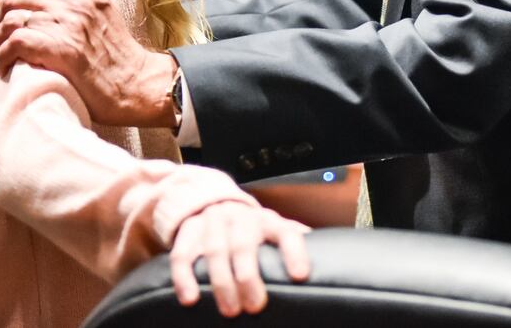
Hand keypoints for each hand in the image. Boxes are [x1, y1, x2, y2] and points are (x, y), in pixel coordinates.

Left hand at [0, 0, 175, 127]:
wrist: (136, 84)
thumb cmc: (114, 48)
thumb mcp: (99, 2)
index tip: (6, 17)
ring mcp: (70, 24)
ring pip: (12, 20)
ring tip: (1, 53)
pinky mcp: (63, 50)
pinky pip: (17, 42)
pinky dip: (5, 54)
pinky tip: (6, 63)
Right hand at [170, 202, 310, 316]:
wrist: (209, 201)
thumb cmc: (250, 228)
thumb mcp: (274, 230)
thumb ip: (293, 242)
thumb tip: (327, 256)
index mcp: (268, 220)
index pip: (285, 232)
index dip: (294, 252)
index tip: (300, 276)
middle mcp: (240, 218)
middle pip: (244, 244)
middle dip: (249, 276)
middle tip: (255, 306)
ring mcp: (212, 222)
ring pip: (215, 249)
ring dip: (221, 281)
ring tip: (230, 310)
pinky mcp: (188, 230)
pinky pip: (183, 253)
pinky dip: (184, 276)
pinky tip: (190, 298)